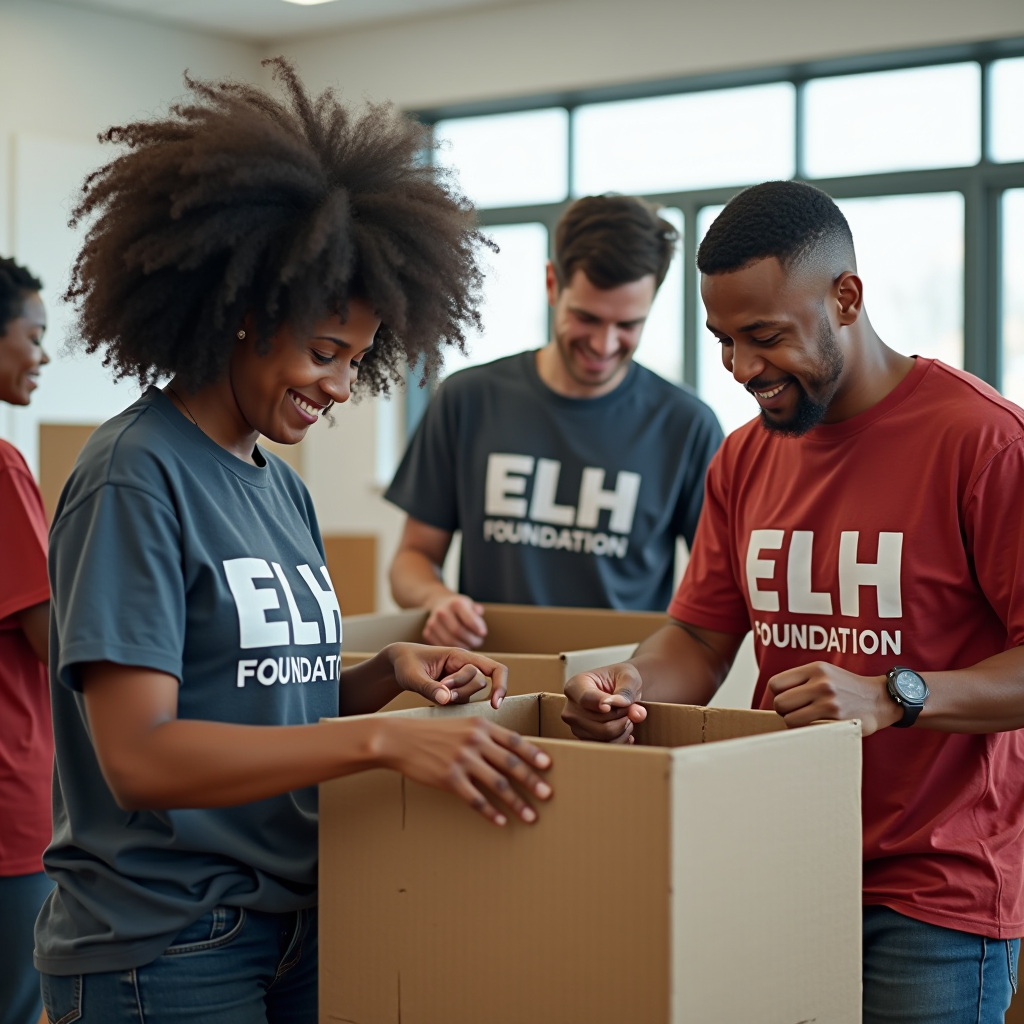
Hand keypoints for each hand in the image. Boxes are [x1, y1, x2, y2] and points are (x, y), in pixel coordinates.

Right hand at [375, 716, 552, 825]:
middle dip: (532, 781)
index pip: (514, 740)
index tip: (548, 766)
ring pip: (497, 784)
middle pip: (510, 764)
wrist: (400, 739)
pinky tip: (501, 821)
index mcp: (480, 727)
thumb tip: (507, 753)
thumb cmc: (432, 732)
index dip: (533, 754)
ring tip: (530, 816)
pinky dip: (490, 812)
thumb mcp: (461, 725)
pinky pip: (475, 799)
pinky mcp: (449, 778)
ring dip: (516, 802)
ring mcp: (462, 760)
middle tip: (548, 795)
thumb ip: (483, 736)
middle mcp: (474, 742)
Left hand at [388, 643, 507, 708]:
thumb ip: (429, 687)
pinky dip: (451, 703)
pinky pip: (462, 702)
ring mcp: (461, 679)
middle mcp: (465, 666)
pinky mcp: (456, 691)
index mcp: (460, 655)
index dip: (501, 685)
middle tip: (440, 687)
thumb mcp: (412, 675)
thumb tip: (446, 700)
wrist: (397, 665)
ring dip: (456, 697)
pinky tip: (436, 697)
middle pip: (480, 683)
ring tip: (435, 691)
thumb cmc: (406, 664)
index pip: (494, 668)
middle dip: (461, 690)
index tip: (495, 704)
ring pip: (471, 694)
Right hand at [423, 593, 487, 648]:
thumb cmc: (460, 607)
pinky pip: (441, 646)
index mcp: (455, 604)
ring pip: (449, 642)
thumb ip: (477, 613)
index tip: (483, 634)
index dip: (477, 629)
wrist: (440, 603)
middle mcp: (442, 612)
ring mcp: (433, 623)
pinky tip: (459, 646)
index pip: (469, 620)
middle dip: (471, 640)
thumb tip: (480, 625)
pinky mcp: (427, 633)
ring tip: (470, 645)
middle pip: (458, 632)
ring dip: (463, 647)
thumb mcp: (471, 605)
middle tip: (478, 642)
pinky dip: (452, 649)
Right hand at [561, 663, 647, 742]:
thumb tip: (635, 713)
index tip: (611, 706)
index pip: (586, 699)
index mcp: (575, 686)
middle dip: (622, 717)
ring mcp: (576, 727)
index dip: (601, 704)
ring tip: (629, 718)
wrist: (619, 689)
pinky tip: (626, 730)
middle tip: (630, 708)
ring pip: (604, 736)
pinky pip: (606, 746)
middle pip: (599, 723)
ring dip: (623, 729)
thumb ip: (628, 692)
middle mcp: (571, 708)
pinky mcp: (585, 740)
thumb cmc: (619, 678)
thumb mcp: (627, 676)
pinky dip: (621, 739)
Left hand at [768, 661, 899, 734]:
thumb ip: (801, 680)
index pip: (775, 684)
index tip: (788, 700)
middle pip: (779, 703)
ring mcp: (829, 702)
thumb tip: (774, 698)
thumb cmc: (846, 688)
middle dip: (783, 711)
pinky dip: (807, 731)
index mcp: (815, 668)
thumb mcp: (825, 673)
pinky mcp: (836, 719)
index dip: (777, 695)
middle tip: (796, 713)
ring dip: (794, 723)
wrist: (880, 699)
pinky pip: (806, 729)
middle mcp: (821, 683)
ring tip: (806, 720)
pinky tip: (817, 727)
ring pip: (789, 719)